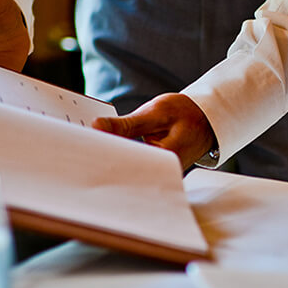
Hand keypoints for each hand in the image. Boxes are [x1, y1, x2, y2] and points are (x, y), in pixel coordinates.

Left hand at [92, 93, 214, 169]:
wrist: (206, 119)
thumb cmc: (187, 114)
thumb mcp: (155, 113)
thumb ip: (125, 125)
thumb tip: (96, 127)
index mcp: (163, 161)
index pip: (122, 163)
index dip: (99, 153)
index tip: (80, 143)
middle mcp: (161, 174)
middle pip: (122, 171)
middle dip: (102, 157)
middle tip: (80, 144)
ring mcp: (158, 175)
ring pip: (126, 170)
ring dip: (111, 157)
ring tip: (92, 145)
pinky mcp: (153, 172)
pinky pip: (132, 167)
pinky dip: (120, 156)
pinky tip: (108, 147)